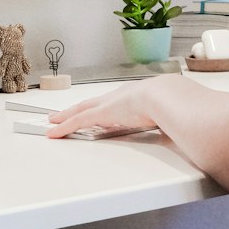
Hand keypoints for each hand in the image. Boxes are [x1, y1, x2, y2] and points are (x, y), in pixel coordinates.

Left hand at [46, 77, 176, 137]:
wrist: (166, 96)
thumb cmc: (171, 102)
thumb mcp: (167, 111)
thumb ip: (166, 119)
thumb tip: (175, 128)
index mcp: (133, 95)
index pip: (111, 102)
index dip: (100, 106)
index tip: (95, 110)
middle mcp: (117, 97)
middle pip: (90, 104)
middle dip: (76, 109)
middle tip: (63, 113)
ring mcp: (107, 105)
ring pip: (79, 111)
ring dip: (65, 117)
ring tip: (53, 121)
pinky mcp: (100, 114)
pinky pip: (76, 122)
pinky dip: (64, 127)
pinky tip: (53, 133)